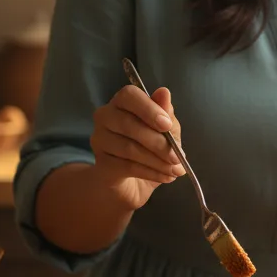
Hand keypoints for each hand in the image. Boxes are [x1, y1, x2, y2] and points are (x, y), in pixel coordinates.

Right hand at [91, 82, 185, 212]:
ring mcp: (99, 140)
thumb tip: (164, 92)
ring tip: (175, 170)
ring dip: (157, 161)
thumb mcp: (165, 131)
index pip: (129, 95)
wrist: (130, 184)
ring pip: (129, 148)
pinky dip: (151, 172)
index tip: (167, 125)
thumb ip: (166, 114)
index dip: (149, 109)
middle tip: (177, 157)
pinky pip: (127, 166)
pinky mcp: (101, 163)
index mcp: (122, 102)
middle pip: (128, 124)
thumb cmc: (149, 149)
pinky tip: (165, 176)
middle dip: (158, 142)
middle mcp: (105, 116)